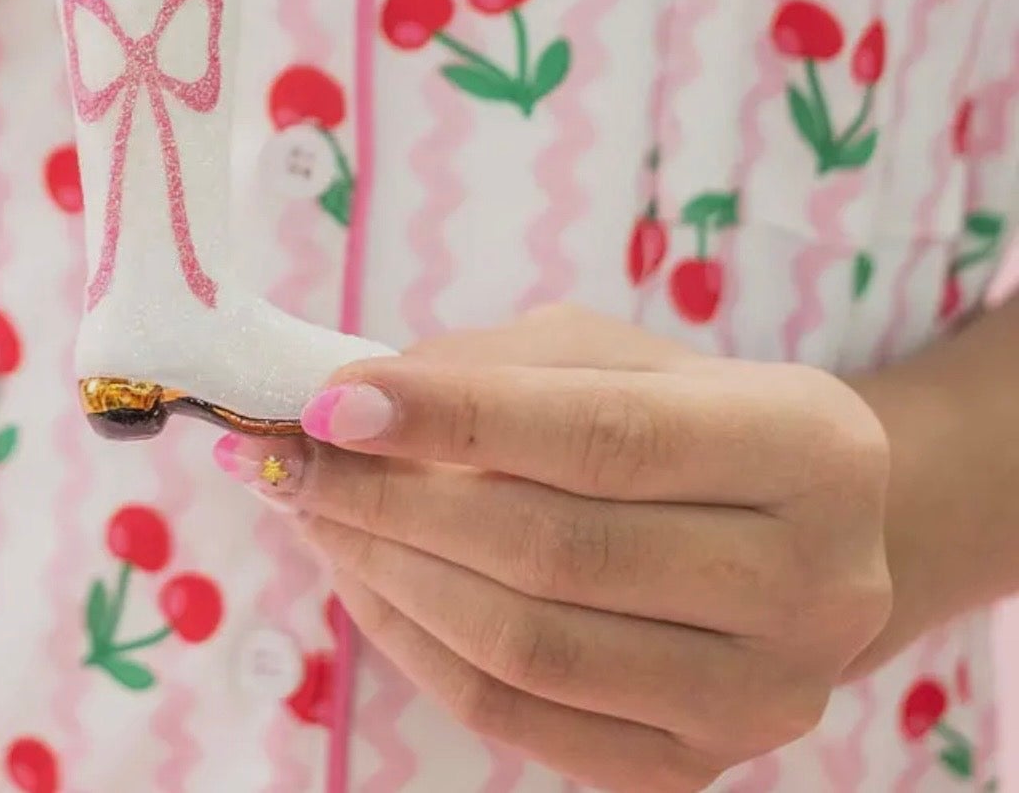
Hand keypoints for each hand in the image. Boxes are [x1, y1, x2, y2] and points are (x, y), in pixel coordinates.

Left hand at [215, 306, 891, 792]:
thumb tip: (350, 400)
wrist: (808, 538)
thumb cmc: (688, 415)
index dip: (457, 418)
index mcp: (810, 448)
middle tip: (294, 457)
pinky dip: (417, 645)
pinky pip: (519, 719)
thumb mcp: (614, 355)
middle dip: (396, 500)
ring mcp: (761, 700)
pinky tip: (364, 578)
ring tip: (313, 510)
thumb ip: (495, 370)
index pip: (605, 438)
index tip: (333, 399)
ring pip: (529, 648)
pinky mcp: (696, 768)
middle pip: (559, 553)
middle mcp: (813, 586)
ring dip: (390, 573)